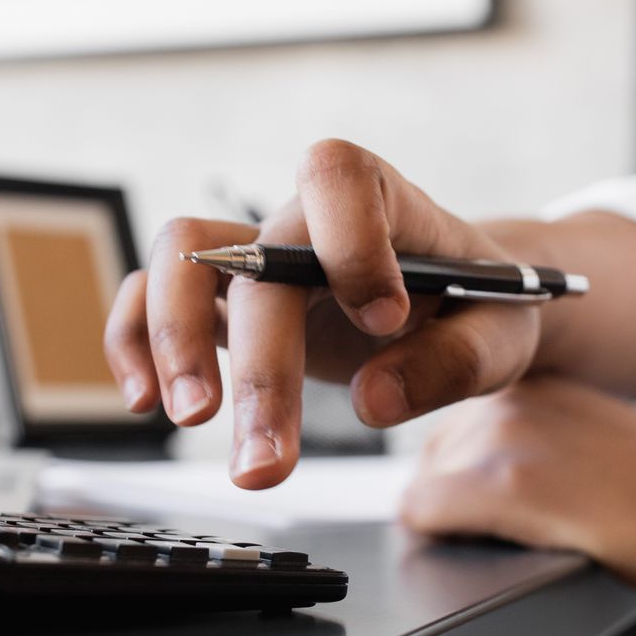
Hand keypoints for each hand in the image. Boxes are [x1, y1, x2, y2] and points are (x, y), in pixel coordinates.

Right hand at [104, 140, 542, 488]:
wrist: (458, 307)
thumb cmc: (478, 306)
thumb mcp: (501, 336)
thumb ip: (453, 364)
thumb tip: (374, 399)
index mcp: (386, 203)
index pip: (340, 175)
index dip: (353, 241)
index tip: (384, 317)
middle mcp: (307, 222)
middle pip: (258, 261)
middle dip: (261, 366)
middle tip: (268, 459)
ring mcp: (256, 257)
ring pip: (181, 257)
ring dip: (175, 339)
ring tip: (194, 421)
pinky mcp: (226, 300)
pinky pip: (149, 295)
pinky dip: (134, 341)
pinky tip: (146, 403)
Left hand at [398, 377, 635, 605]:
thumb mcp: (600, 441)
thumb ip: (547, 445)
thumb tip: (507, 481)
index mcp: (538, 380)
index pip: (459, 428)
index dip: (468, 478)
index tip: (500, 506)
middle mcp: (512, 394)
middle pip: (432, 456)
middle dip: (453, 501)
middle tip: (507, 536)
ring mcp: (502, 435)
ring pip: (424, 487)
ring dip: (453, 525)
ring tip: (516, 546)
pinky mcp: (500, 483)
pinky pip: (423, 516)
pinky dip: (446, 543)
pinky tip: (497, 552)